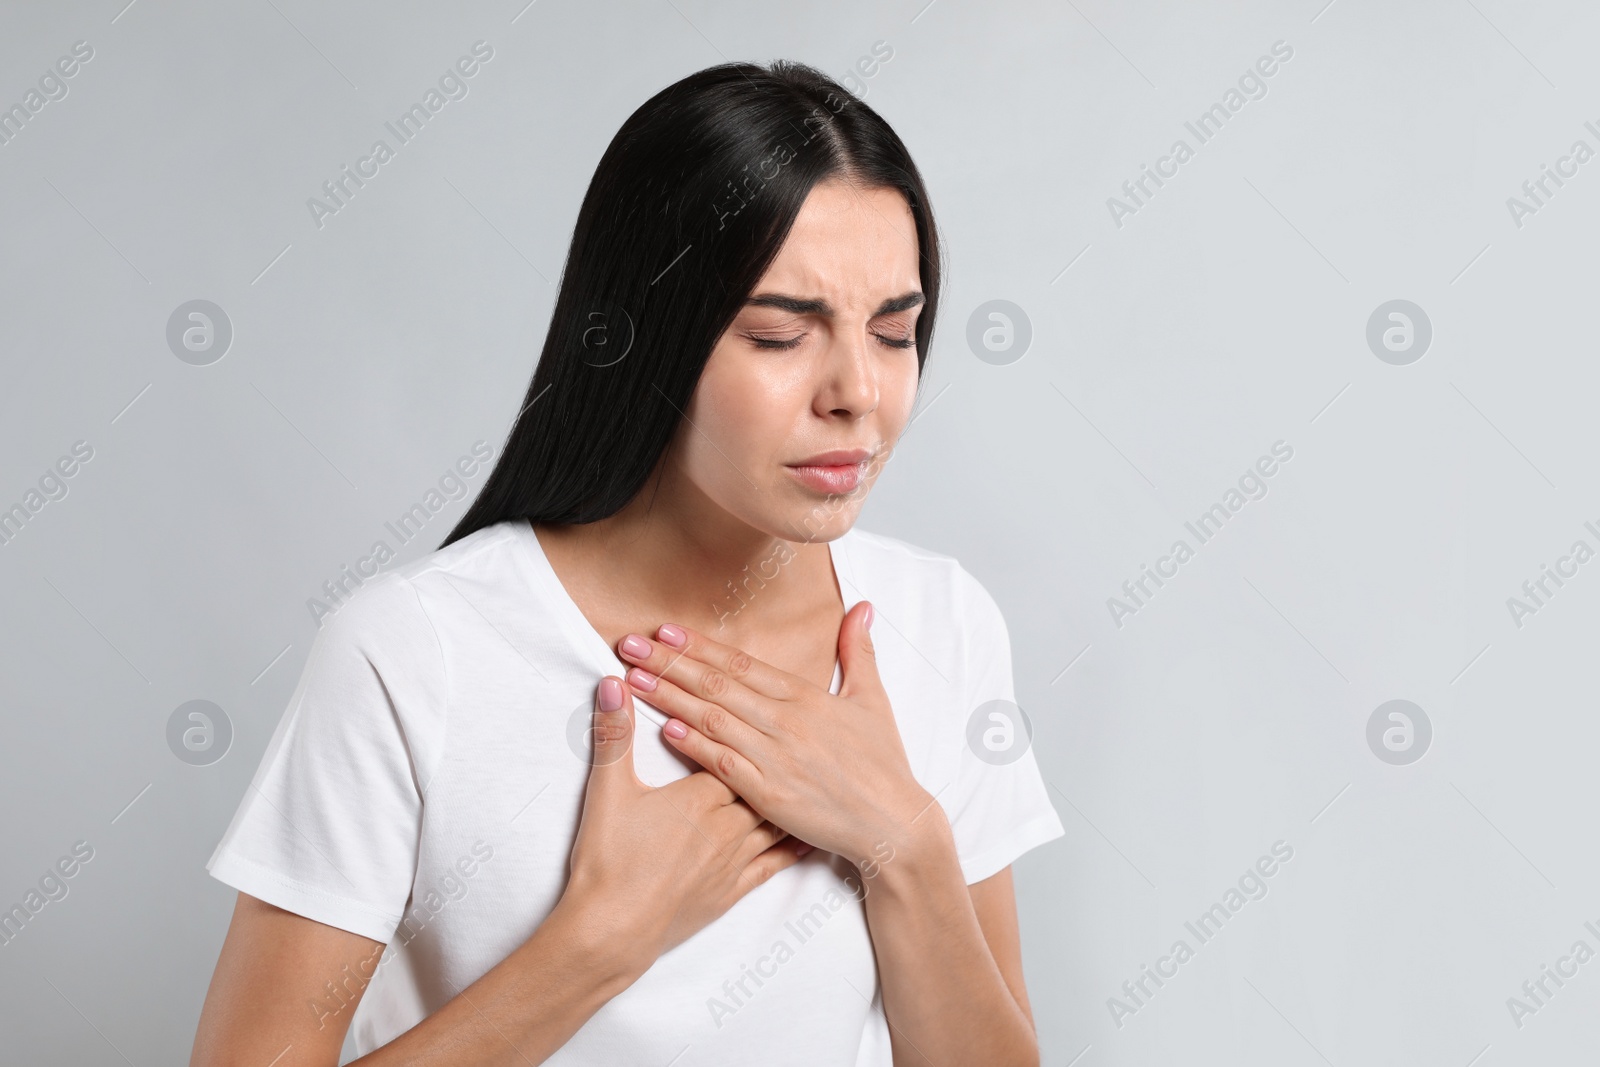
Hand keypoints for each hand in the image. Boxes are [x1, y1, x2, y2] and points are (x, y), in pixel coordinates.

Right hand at [557, 675, 809, 965]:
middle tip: (800, 732)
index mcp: (701, 795)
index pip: (731, 746)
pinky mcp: (732, 891)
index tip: (758, 701)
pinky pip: (775, 864)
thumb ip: (615, 734)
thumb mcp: (607, 792)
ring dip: (793, 796)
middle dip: (774, 755)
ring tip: (816, 775)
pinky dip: (795, 846)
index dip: (741, 722)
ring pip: (776, 818)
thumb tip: (614, 684)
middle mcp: (728, 825)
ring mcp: (734, 860)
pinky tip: (809, 836)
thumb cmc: (608, 862)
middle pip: (761, 778)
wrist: (612, 931)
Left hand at [615, 602, 933, 868]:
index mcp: (805, 697)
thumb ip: (858, 652)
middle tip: (629, 644)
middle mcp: (786, 721)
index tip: (664, 630)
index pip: (741, 663)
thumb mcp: (872, 700)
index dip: (699, 646)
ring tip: (634, 679)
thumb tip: (862, 608)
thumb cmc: (883, 764)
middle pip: (717, 684)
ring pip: (713, 719)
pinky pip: (725, 764)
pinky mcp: (770, 793)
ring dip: (670, 697)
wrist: (894, 823)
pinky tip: (666, 728)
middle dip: (669, 662)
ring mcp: (776, 757)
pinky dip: (695, 745)